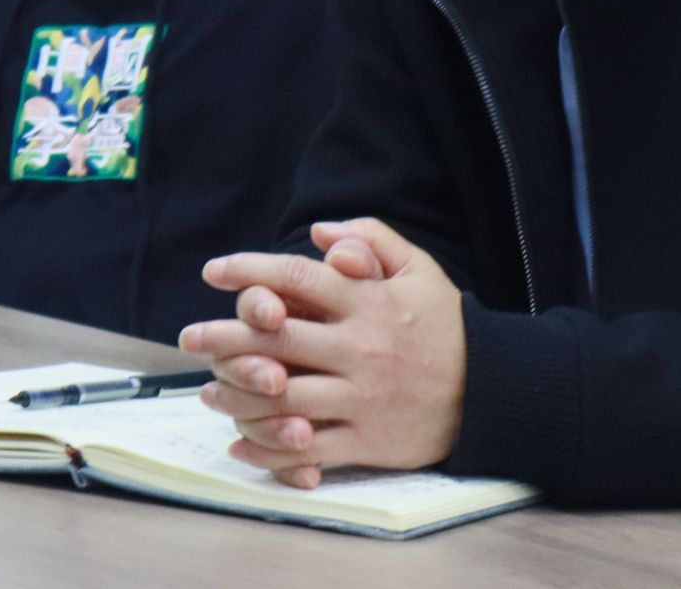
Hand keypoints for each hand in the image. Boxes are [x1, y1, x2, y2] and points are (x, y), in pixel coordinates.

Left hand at [179, 219, 466, 487]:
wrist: (491, 390)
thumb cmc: (447, 327)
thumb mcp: (420, 271)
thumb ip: (373, 239)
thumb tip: (320, 232)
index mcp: (370, 303)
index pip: (299, 278)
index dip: (250, 271)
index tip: (215, 271)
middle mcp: (360, 348)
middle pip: (276, 339)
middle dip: (224, 336)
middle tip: (189, 336)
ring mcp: (361, 397)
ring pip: (282, 398)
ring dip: (237, 394)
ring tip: (208, 388)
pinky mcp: (366, 440)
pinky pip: (305, 447)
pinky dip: (267, 448)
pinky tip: (239, 439)